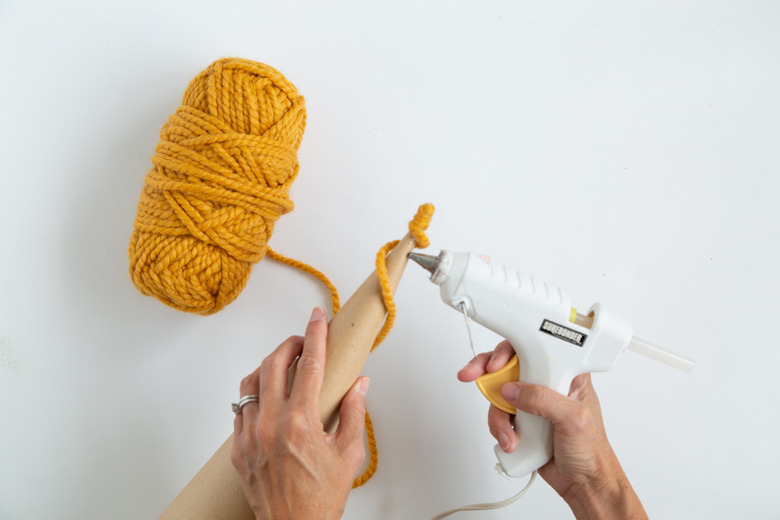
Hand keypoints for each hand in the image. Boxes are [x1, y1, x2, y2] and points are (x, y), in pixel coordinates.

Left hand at [231, 307, 369, 519]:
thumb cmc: (320, 498)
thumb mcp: (348, 454)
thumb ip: (353, 413)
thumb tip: (359, 386)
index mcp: (301, 422)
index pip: (309, 364)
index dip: (315, 335)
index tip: (317, 318)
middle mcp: (271, 424)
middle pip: (273, 363)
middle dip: (290, 344)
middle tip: (303, 341)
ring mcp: (250, 435)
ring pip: (251, 382)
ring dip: (268, 366)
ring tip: (283, 364)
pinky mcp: (238, 448)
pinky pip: (240, 409)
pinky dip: (254, 394)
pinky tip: (267, 396)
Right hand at [458, 341, 646, 519]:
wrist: (584, 485)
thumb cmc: (592, 451)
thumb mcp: (574, 419)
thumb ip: (543, 399)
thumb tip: (512, 389)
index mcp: (566, 374)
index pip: (534, 350)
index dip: (511, 351)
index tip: (496, 362)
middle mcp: (547, 384)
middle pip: (508, 367)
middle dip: (487, 373)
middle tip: (472, 375)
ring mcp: (532, 403)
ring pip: (499, 394)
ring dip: (497, 415)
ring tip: (509, 435)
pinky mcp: (522, 421)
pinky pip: (499, 416)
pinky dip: (499, 428)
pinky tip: (512, 441)